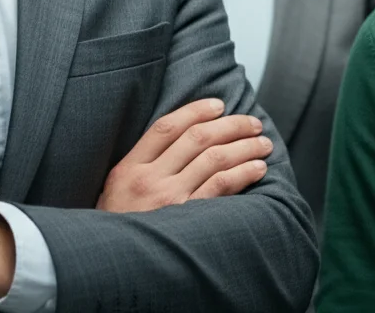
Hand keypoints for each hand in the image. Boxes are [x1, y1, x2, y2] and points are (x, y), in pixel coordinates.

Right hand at [97, 98, 272, 211]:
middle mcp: (148, 180)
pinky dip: (243, 172)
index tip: (220, 105)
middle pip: (197, 138)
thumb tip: (187, 136)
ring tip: (263, 144)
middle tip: (253, 124)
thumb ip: (143, 165)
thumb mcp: (117, 191)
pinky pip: (221, 186)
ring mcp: (168, 200)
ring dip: (245, 147)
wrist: (111, 269)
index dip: (197, 111)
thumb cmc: (118, 228)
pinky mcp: (187, 220)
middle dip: (232, 125)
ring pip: (215, 158)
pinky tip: (258, 168)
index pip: (167, 127)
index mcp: (128, 168)